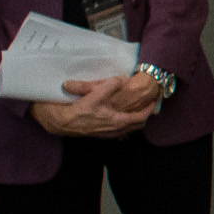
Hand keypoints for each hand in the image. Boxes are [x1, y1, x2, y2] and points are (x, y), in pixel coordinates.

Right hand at [30, 71, 153, 137]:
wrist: (61, 123)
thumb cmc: (77, 110)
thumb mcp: (94, 95)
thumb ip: (108, 86)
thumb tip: (120, 80)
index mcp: (117, 122)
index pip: (140, 117)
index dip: (149, 109)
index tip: (153, 101)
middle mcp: (115, 130)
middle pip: (137, 125)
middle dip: (145, 115)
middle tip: (149, 105)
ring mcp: (108, 134)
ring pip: (128, 128)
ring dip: (135, 120)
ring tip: (138, 110)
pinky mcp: (100, 134)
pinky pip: (119, 130)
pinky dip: (125, 123)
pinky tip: (121, 116)